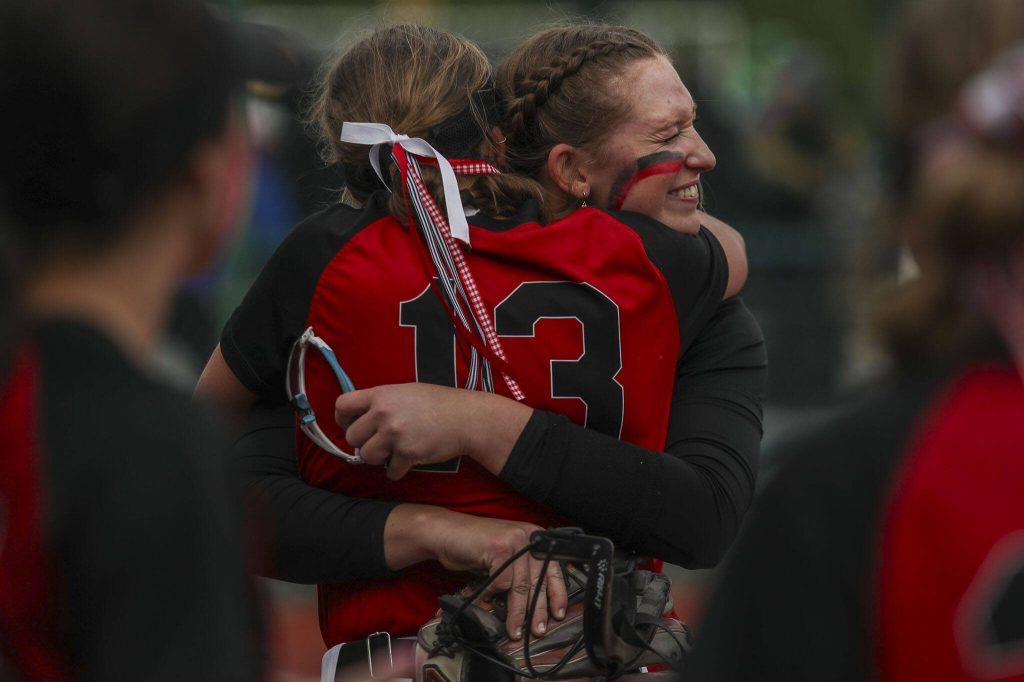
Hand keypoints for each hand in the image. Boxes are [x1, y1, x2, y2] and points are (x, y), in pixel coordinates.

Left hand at [335, 384, 530, 478]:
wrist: (466, 418)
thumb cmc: (438, 404)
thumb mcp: (405, 392)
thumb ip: (381, 403)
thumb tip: (359, 420)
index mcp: (381, 395)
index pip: (342, 406)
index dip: (343, 419)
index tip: (352, 425)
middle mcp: (384, 413)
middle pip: (352, 437)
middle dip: (364, 443)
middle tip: (380, 442)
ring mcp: (395, 434)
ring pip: (366, 456)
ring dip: (378, 458)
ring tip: (393, 452)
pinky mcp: (408, 454)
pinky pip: (390, 471)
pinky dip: (397, 470)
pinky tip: (407, 461)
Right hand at [387, 505, 567, 640]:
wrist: (446, 532)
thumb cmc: (473, 546)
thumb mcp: (504, 557)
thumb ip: (519, 572)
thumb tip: (533, 604)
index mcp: (534, 537)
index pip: (553, 569)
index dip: (557, 594)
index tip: (558, 613)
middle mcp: (528, 536)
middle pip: (538, 580)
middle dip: (538, 610)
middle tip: (538, 630)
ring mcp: (514, 540)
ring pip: (521, 586)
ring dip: (517, 613)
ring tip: (514, 630)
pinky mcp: (499, 548)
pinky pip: (501, 582)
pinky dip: (492, 596)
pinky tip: (485, 601)